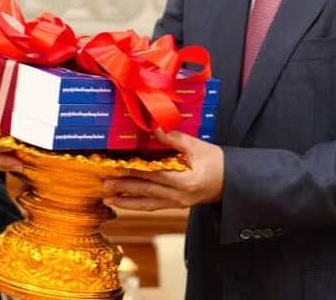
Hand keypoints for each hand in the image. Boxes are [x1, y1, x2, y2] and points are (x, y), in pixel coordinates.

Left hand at [102, 130, 223, 210]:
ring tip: (107, 198)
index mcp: (185, 181)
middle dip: (123, 187)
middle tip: (103, 183)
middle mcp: (179, 196)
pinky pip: (153, 207)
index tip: (117, 166)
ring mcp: (177, 203)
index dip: (133, 171)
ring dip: (126, 201)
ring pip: (147, 203)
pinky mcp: (176, 205)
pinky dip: (137, 205)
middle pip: (146, 191)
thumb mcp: (198, 147)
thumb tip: (155, 129)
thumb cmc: (217, 162)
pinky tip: (124, 203)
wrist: (232, 182)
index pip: (153, 175)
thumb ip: (175, 139)